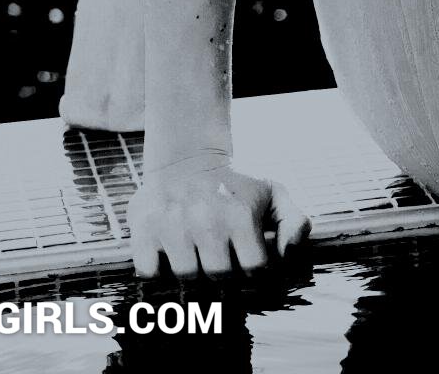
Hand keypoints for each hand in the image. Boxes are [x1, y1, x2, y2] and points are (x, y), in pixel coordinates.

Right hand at [125, 150, 311, 278]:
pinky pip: (150, 276)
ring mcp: (172, 226)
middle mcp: (206, 220)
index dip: (254, 275)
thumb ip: (295, 224)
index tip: (248, 268)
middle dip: (224, 277)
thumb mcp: (272, 193)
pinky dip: (158, 275)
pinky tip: (169, 257)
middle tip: (221, 262)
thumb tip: (288, 256)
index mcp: (241, 214)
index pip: (254, 272)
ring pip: (187, 282)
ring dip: (193, 277)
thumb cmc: (234, 185)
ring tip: (197, 257)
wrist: (186, 156)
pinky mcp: (143, 229)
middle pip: (220, 281)